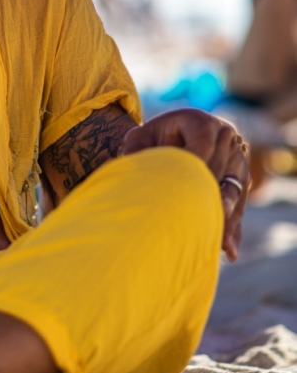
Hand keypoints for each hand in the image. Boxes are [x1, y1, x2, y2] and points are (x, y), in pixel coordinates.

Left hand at [121, 108, 249, 261]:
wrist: (171, 137)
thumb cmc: (150, 139)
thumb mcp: (139, 139)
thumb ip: (136, 151)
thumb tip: (131, 176)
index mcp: (199, 122)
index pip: (202, 146)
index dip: (196, 168)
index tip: (187, 192)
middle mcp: (224, 137)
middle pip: (221, 171)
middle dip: (212, 198)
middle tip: (205, 223)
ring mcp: (237, 158)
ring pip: (234, 191)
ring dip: (226, 219)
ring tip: (218, 244)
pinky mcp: (241, 177)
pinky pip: (239, 203)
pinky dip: (231, 226)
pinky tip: (227, 250)